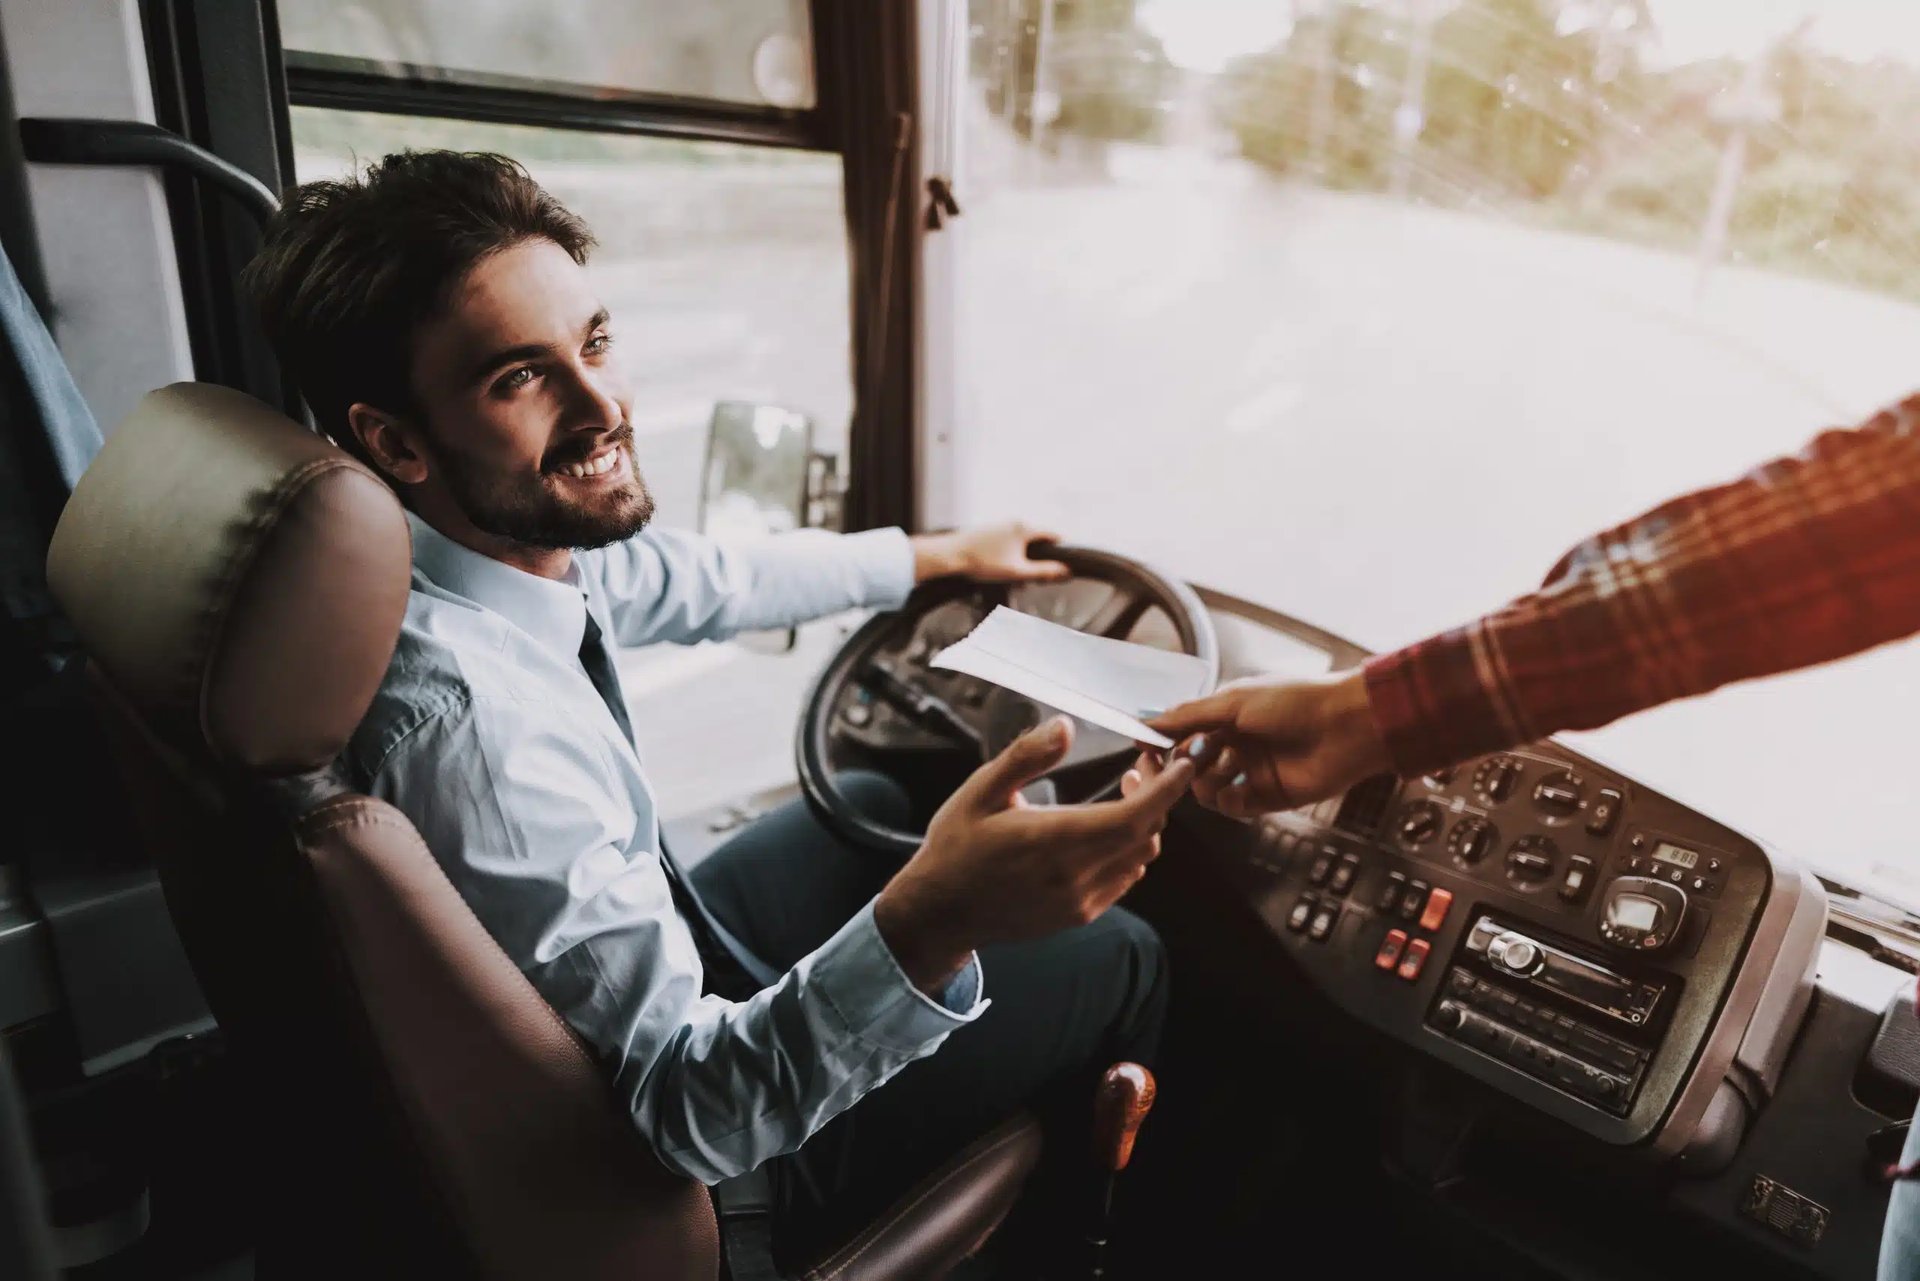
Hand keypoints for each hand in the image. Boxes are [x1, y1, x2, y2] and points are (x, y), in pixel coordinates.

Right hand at [875, 717, 1193, 992]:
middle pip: (1146, 835)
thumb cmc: (956, 847)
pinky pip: (1124, 879)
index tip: (1181, 763)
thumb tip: (1064, 726)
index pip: (1133, 816)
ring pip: (1140, 858)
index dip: (1166, 789)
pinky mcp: (1079, 915)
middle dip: (1157, 797)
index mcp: (1052, 840)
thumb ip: (1026, 757)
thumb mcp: (980, 791)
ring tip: (1124, 795)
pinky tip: (1107, 830)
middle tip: (1142, 768)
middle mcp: (1074, 876)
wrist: (941, 912)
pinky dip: (1129, 850)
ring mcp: (1080, 901)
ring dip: (1143, 825)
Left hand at [911, 521, 1069, 583]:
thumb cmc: (983, 562)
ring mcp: (1000, 525)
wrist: (950, 556)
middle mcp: (1013, 522)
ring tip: (1014, 580)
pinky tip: (1000, 571)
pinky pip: (1007, 544)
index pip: (1053, 534)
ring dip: (1022, 562)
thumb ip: (1043, 572)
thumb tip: (1066, 571)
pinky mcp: (989, 532)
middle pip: (1036, 542)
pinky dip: (1009, 557)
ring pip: (1020, 544)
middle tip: (1034, 580)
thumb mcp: (1017, 571)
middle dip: (1037, 561)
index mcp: (1024, 528)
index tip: (1064, 564)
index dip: (1061, 550)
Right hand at [1139, 670, 1391, 817]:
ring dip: (1208, 782)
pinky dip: (1230, 800)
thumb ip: (1189, 716)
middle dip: (1183, 764)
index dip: (1163, 742)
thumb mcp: (1234, 702)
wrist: (1347, 727)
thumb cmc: (1296, 702)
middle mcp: (1237, 743)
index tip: (1145, 748)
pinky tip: (1240, 789)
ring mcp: (1252, 771)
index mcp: (1228, 715)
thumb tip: (1148, 721)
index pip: (1183, 733)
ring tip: (1224, 770)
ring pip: (1207, 788)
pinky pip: (1234, 806)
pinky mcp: (1268, 797)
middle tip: (1186, 762)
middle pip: (1190, 764)